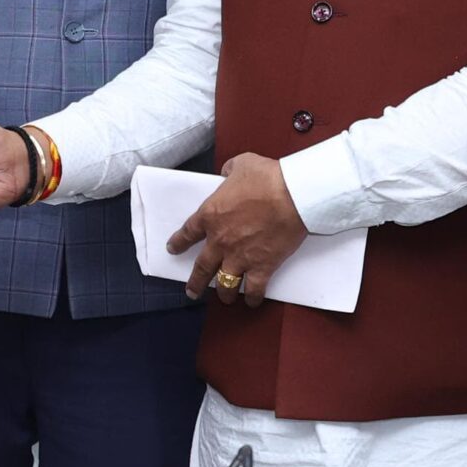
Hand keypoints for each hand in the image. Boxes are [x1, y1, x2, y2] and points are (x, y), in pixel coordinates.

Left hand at [172, 154, 304, 307]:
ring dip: (223, 293)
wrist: (293, 195)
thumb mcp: (242, 164)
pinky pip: (252, 289)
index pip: (188, 233)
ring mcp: (240, 257)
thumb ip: (229, 171)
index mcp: (211, 215)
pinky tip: (251, 301)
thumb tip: (227, 173)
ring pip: (224, 283)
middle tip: (191, 291)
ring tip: (224, 298)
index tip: (173, 249)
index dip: (179, 242)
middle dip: (195, 282)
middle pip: (202, 267)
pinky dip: (252, 298)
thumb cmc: (267, 178)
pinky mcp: (262, 267)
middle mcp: (220, 240)